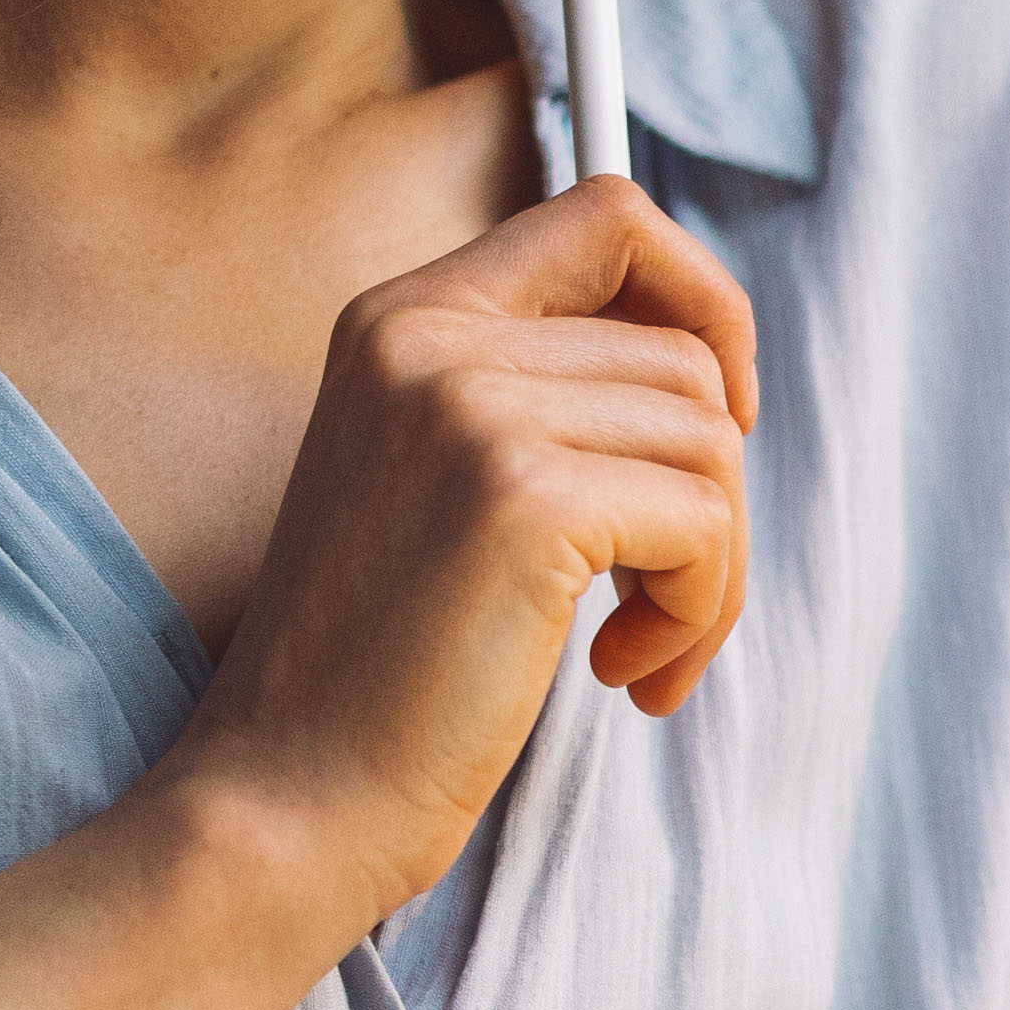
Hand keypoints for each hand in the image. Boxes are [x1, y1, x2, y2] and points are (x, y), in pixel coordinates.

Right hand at [172, 180, 758, 927]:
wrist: (288, 794)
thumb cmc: (380, 668)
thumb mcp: (438, 483)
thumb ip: (534, 396)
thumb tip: (712, 369)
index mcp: (403, 318)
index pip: (607, 215)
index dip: (703, 300)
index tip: (720, 413)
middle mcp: (429, 337)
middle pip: (684, 356)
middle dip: (711, 495)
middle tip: (658, 603)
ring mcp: (471, 409)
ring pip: (709, 441)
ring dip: (711, 570)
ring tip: (636, 651)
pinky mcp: (522, 499)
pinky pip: (704, 521)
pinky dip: (698, 611)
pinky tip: (620, 675)